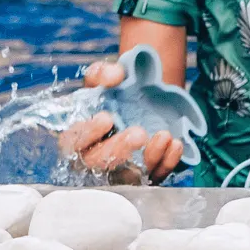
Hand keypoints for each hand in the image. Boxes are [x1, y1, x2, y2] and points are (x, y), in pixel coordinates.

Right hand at [61, 61, 183, 183]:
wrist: (143, 101)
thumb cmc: (115, 93)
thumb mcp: (105, 77)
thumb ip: (102, 73)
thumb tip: (114, 76)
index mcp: (79, 137)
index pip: (73, 143)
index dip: (87, 133)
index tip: (106, 117)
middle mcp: (96, 159)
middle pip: (98, 165)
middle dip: (118, 150)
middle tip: (138, 133)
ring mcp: (121, 169)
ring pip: (128, 176)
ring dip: (148, 158)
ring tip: (164, 135)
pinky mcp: (145, 175)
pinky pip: (155, 176)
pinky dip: (167, 162)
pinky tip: (176, 144)